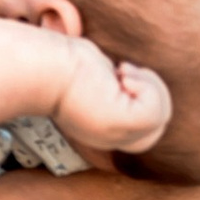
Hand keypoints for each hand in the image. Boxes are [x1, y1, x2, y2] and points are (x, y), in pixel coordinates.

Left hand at [52, 41, 172, 157]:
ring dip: (151, 87)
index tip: (122, 77)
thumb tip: (126, 78)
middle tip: (125, 72)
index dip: (146, 101)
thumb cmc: (58, 62)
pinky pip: (154, 112)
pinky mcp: (119, 123)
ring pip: (161, 118)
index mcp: (100, 129)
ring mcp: (115, 134)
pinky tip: (121, 75)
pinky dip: (146, 87)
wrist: (38, 65)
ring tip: (122, 72)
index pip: (143, 131)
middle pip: (157, 127)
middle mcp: (108, 137)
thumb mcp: (93, 78)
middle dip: (154, 93)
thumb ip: (112, 86)